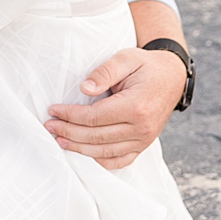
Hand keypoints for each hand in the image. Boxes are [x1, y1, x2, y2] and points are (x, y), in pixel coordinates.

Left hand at [44, 46, 185, 168]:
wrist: (172, 77)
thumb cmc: (145, 66)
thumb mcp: (125, 58)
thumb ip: (104, 72)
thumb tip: (84, 88)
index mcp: (136, 107)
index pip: (94, 117)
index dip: (70, 115)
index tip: (52, 110)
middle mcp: (142, 128)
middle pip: (97, 137)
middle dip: (69, 132)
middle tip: (49, 126)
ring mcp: (145, 139)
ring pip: (106, 151)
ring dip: (80, 149)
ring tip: (59, 141)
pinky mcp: (144, 144)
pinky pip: (122, 160)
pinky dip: (101, 161)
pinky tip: (84, 155)